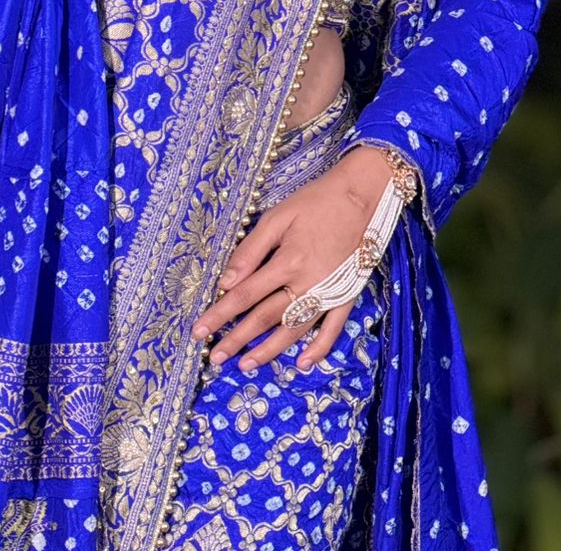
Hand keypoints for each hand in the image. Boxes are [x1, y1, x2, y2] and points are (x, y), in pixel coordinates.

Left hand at [189, 145, 397, 373]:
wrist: (361, 195)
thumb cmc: (314, 202)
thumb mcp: (277, 217)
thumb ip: (250, 250)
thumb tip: (226, 282)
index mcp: (287, 262)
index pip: (244, 295)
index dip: (219, 314)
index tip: (199, 331)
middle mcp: (307, 284)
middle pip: (264, 317)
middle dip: (237, 339)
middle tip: (214, 357)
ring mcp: (329, 293)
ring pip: (293, 330)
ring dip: (269, 351)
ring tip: (246, 365)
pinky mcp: (347, 296)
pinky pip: (332, 330)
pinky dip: (319, 349)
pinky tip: (303, 364)